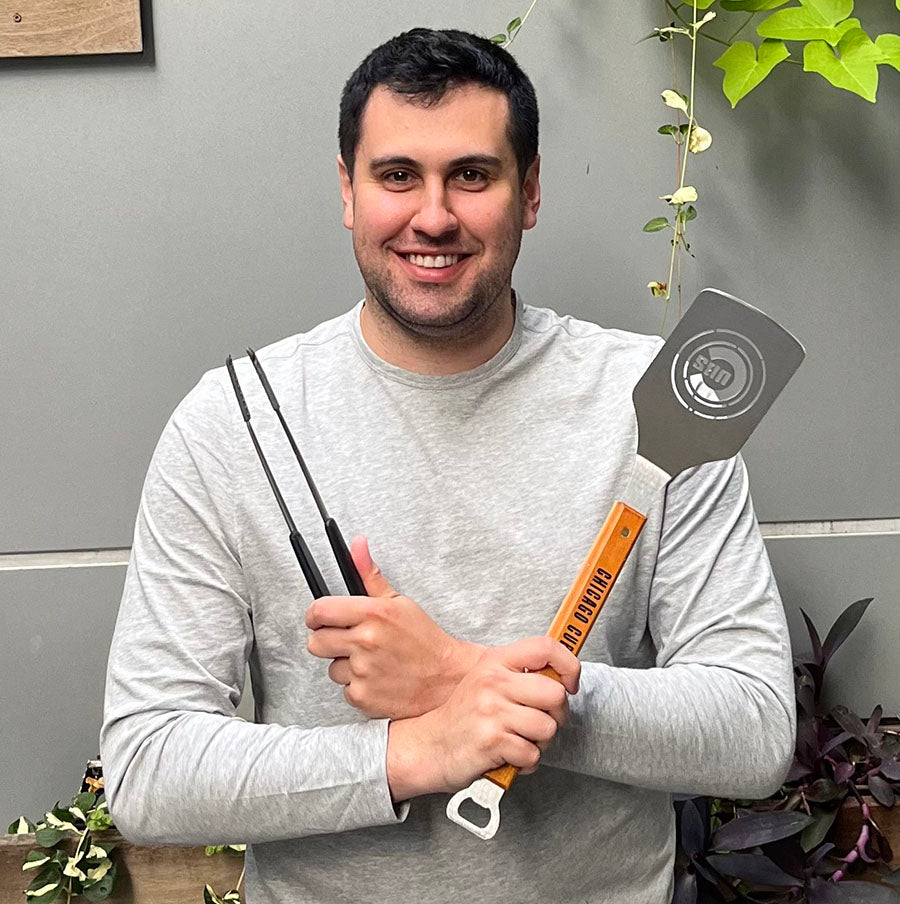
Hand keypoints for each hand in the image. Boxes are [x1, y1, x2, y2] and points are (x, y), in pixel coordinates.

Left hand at [305, 536, 483, 719]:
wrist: (447, 679)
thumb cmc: (424, 640)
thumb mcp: (399, 602)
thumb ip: (370, 575)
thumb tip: (356, 545)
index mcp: (373, 613)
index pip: (319, 611)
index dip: (315, 616)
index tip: (321, 619)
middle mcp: (365, 641)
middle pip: (315, 642)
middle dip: (327, 641)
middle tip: (348, 641)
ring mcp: (363, 671)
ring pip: (331, 668)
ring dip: (346, 666)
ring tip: (371, 662)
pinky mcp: (363, 697)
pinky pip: (345, 689)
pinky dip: (358, 687)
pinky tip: (377, 679)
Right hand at [386, 636, 580, 799]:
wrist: (429, 746)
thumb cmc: (464, 716)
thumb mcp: (487, 681)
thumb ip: (519, 675)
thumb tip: (562, 676)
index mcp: (495, 661)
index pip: (545, 647)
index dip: (569, 666)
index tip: (570, 684)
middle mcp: (493, 681)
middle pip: (555, 694)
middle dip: (557, 716)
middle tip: (541, 722)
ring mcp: (492, 710)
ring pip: (548, 728)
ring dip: (540, 743)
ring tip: (521, 741)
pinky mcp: (492, 740)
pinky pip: (532, 754)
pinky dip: (526, 763)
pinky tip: (509, 756)